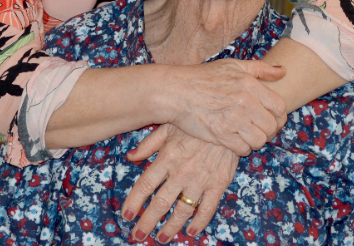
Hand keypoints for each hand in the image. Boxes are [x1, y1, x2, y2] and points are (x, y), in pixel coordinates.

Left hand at [122, 124, 238, 242]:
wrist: (228, 119)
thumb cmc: (195, 122)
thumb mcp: (168, 127)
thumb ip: (148, 144)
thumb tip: (130, 157)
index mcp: (167, 157)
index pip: (145, 185)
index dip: (134, 202)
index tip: (126, 215)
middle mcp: (181, 171)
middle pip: (160, 203)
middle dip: (147, 222)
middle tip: (138, 235)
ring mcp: (200, 180)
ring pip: (182, 210)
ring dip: (171, 227)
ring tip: (162, 238)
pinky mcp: (218, 184)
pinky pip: (207, 208)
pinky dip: (199, 223)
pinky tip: (191, 231)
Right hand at [165, 59, 286, 155]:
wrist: (176, 91)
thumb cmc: (204, 77)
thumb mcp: (233, 65)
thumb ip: (261, 69)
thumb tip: (283, 71)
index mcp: (250, 85)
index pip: (279, 108)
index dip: (278, 116)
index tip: (270, 117)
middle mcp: (244, 102)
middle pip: (272, 126)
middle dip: (268, 130)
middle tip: (258, 128)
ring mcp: (233, 120)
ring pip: (259, 140)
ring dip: (255, 140)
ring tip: (246, 134)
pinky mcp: (221, 135)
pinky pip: (243, 149)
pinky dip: (241, 148)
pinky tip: (234, 140)